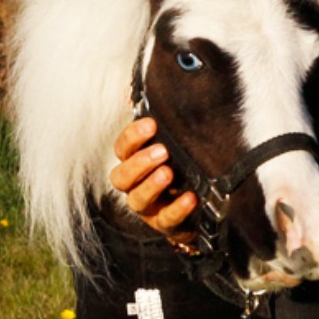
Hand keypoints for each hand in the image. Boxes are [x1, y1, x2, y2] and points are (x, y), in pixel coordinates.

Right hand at [109, 117, 197, 237]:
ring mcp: (148, 208)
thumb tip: (152, 94)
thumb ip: (167, 125)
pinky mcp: (165, 224)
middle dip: (140, 162)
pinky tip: (191, 197)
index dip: (132, 137)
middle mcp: (135, 186)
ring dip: (151, 185)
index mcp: (134, 164)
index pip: (123, 149)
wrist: (198, 208)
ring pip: (137, 200)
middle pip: (121, 176)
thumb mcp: (175, 146)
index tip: (151, 124)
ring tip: (168, 173)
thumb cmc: (181, 170)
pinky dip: (178, 208)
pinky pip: (166, 219)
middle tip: (162, 151)